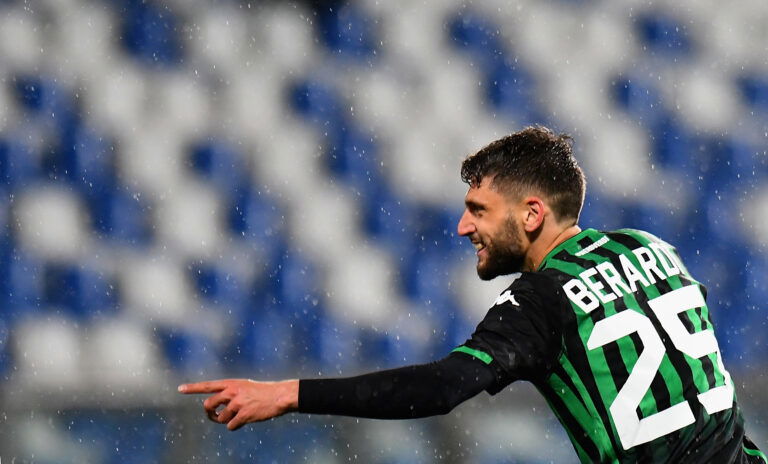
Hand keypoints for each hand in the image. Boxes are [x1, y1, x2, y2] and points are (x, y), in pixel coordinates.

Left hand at [178, 379, 298, 430]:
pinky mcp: (243, 415)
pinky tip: (245, 420)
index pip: (208, 385)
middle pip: (208, 405)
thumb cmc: (261, 392)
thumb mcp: (244, 386)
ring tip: (239, 415)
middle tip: (215, 415)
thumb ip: (229, 394)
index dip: (193, 388)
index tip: (180, 389)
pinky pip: (230, 426)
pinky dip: (235, 425)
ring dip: (227, 420)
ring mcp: (237, 403)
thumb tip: (216, 411)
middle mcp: (232, 392)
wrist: (278, 395)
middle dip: (210, 413)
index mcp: (231, 383)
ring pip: (221, 418)